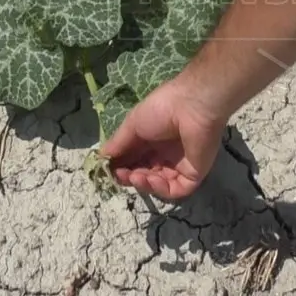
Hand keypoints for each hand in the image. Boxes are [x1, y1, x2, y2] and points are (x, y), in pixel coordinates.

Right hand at [99, 74, 227, 199]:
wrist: (190, 107)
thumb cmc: (160, 110)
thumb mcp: (132, 124)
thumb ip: (118, 143)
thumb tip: (101, 157)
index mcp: (152, 139)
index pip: (134, 159)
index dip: (121, 166)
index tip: (109, 169)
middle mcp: (165, 153)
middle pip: (145, 173)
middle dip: (130, 176)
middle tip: (121, 175)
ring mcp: (180, 165)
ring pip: (159, 184)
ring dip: (144, 184)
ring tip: (135, 176)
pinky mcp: (193, 174)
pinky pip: (176, 189)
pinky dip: (161, 189)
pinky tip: (152, 179)